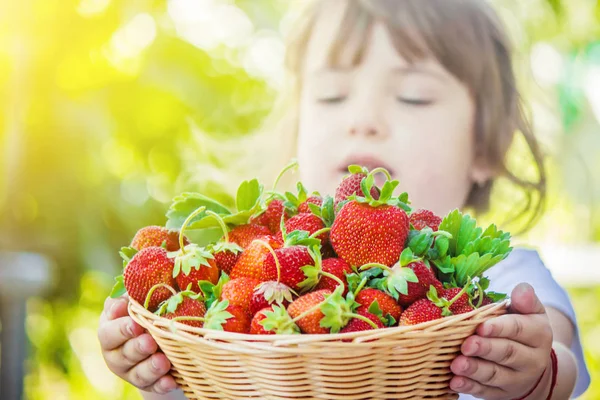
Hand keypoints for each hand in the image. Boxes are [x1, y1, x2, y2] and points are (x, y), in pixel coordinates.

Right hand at [98, 295, 177, 393]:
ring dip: (150, 367)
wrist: (157, 337)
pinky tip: (171, 380)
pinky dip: (162, 384)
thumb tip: (140, 280)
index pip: (109, 332)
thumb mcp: (137, 301)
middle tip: (150, 342)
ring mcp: (131, 371)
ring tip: (163, 361)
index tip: (135, 323)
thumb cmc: (144, 311)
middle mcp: (117, 353)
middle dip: (137, 348)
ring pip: (138, 373)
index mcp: (110, 330)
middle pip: (123, 354)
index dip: (121, 328)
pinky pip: (154, 386)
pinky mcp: (148, 384)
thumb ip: (134, 294)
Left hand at [449, 283, 552, 398]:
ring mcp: (517, 379)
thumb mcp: (530, 312)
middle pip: (507, 353)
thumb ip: (525, 300)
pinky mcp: (502, 393)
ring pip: (495, 375)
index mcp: (538, 334)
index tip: (481, 326)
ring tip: (456, 365)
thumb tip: (522, 289)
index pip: (519, 329)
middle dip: (485, 349)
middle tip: (466, 345)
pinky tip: (455, 382)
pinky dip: (470, 387)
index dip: (500, 328)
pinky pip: (486, 392)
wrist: (534, 364)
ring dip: (474, 370)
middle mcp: (531, 359)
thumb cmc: (523, 329)